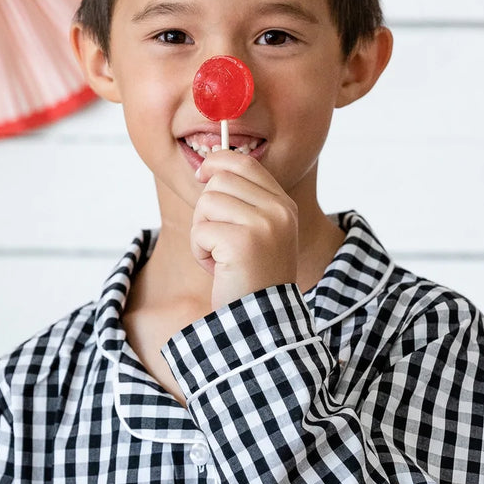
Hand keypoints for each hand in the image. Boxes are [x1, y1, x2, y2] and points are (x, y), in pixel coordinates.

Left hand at [191, 149, 298, 310]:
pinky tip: (218, 268)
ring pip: (206, 203)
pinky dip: (200, 251)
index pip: (244, 162)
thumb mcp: (258, 232)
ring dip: (202, 232)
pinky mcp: (242, 242)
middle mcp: (278, 210)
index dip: (217, 162)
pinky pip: (200, 230)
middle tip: (219, 241)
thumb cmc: (251, 277)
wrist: (263, 322)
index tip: (202, 175)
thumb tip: (209, 166)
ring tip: (220, 256)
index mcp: (283, 204)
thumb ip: (242, 200)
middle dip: (206, 211)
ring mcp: (263, 224)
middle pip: (219, 181)